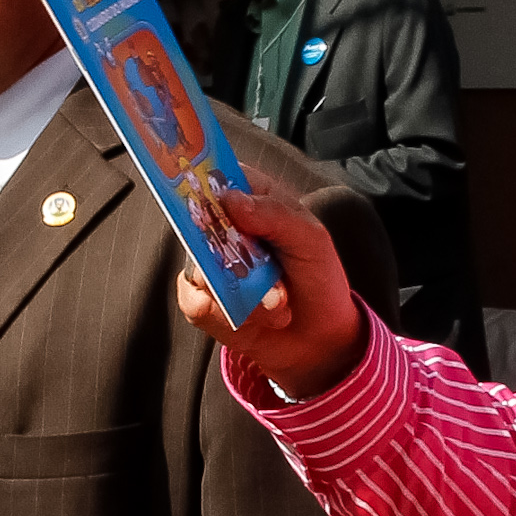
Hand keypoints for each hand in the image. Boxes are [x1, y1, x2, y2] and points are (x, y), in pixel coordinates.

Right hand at [172, 189, 366, 399]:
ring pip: (200, 268)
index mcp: (252, 199)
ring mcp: (210, 265)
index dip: (205, 180)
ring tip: (277, 302)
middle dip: (228, 249)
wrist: (319, 338)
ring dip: (243, 291)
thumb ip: (275, 215)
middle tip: (256, 265)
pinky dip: (229, 316)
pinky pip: (197, 304)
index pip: (218, 177)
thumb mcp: (311, 240)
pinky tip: (256, 318)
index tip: (210, 194)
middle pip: (196, 222)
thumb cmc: (317, 277)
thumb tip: (230, 200)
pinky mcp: (204, 302)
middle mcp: (224, 229)